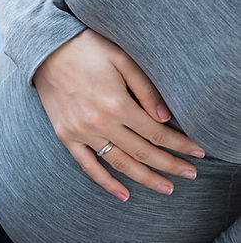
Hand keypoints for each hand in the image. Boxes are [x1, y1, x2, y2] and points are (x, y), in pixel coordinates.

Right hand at [33, 28, 204, 200]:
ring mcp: (81, 132)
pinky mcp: (65, 136)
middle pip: (143, 152)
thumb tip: (165, 119)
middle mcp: (99, 123)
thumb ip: (145, 89)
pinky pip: (88, 166)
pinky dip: (106, 182)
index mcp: (117, 103)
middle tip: (191, 174)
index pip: (156, 133)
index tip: (197, 152)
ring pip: (119, 163)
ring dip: (145, 178)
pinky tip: (124, 195)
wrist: (45, 48)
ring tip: (167, 188)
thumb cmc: (88, 48)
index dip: (180, 145)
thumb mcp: (123, 59)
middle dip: (170, 165)